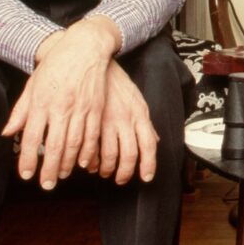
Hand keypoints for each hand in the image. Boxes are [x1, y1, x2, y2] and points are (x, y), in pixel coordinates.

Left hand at [2, 16, 121, 189]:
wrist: (84, 47)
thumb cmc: (56, 65)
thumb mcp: (32, 85)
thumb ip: (21, 111)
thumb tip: (8, 133)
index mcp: (42, 102)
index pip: (33, 137)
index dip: (29, 159)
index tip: (27, 174)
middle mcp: (61, 107)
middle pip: (55, 145)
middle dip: (50, 168)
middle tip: (46, 184)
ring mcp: (81, 108)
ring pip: (75, 143)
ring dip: (68, 163)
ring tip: (62, 176)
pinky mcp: (96, 107)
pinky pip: (93, 134)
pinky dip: (89, 150)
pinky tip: (84, 162)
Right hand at [98, 60, 159, 184]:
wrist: (95, 65)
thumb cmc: (117, 85)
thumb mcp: (137, 101)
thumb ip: (145, 123)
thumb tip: (155, 141)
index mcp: (140, 114)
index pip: (149, 145)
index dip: (148, 165)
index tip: (146, 178)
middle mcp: (125, 119)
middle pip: (129, 155)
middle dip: (125, 173)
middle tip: (121, 180)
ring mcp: (106, 121)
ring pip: (108, 156)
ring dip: (106, 169)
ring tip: (103, 172)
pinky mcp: (88, 122)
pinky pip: (90, 148)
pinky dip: (90, 161)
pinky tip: (89, 162)